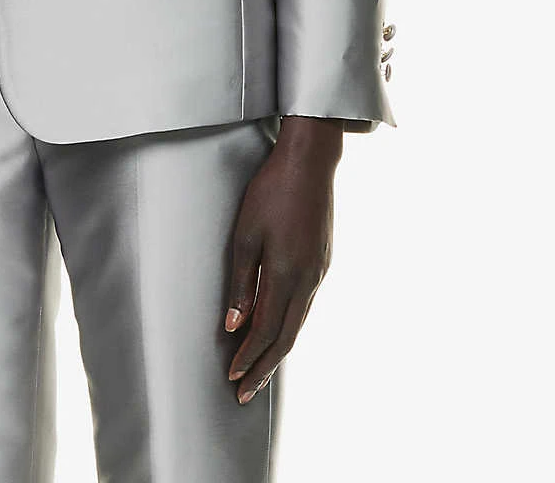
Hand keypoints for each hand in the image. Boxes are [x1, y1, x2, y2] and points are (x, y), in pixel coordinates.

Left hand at [224, 115, 342, 402]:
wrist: (310, 163)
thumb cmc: (271, 192)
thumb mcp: (245, 234)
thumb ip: (241, 281)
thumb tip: (233, 324)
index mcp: (285, 274)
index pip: (266, 330)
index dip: (248, 357)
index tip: (232, 378)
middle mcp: (307, 280)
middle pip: (285, 336)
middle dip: (264, 367)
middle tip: (245, 392)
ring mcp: (318, 272)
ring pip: (298, 323)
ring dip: (277, 349)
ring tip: (260, 369)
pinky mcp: (322, 262)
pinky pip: (305, 305)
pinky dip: (289, 326)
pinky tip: (279, 329)